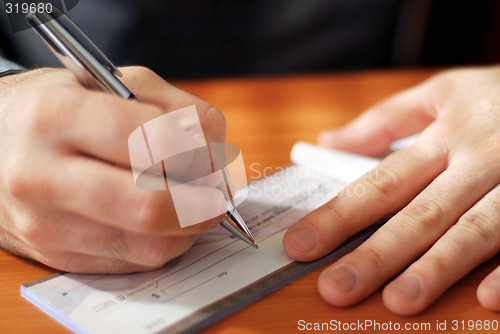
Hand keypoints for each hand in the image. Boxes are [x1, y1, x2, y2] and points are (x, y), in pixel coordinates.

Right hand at [0, 67, 225, 272]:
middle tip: (212, 190)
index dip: (197, 152)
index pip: (152, 142)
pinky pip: (137, 261)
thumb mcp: (114, 83)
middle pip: (151, 206)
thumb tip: (217, 156)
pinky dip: (166, 241)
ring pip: (151, 244)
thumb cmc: (63, 109)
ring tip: (191, 202)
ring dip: (190, 226)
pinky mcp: (60, 256)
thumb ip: (176, 109)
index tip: (207, 153)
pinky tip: (163, 218)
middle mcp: (43, 175)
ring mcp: (47, 225)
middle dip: (203, 202)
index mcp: (56, 116)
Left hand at [283, 67, 499, 313]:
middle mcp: (478, 161)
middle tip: (335, 289)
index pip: (380, 183)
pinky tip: (489, 298)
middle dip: (376, 254)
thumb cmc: (499, 96)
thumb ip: (384, 120)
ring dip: (438, 267)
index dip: (338, 215)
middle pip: (419, 213)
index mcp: (444, 138)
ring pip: (475, 230)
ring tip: (399, 301)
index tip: (301, 244)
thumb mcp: (442, 93)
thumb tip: (327, 142)